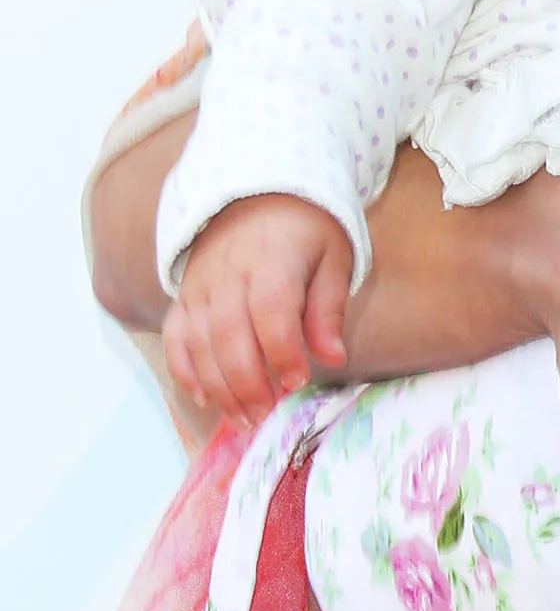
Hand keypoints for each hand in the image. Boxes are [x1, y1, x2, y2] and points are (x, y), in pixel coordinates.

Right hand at [163, 194, 352, 428]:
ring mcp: (200, 287)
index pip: (271, 312)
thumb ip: (328, 309)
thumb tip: (333, 358)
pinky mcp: (183, 297)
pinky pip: (175, 338)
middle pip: (229, 336)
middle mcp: (229, 275)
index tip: (297, 381)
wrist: (258, 193)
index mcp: (272, 261)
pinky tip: (204, 398)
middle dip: (246, 383)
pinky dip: (184, 371)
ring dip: (218, 388)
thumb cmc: (305, 231)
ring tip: (243, 417)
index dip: (282, 352)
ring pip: (199, 344)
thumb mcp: (333, 257)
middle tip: (265, 415)